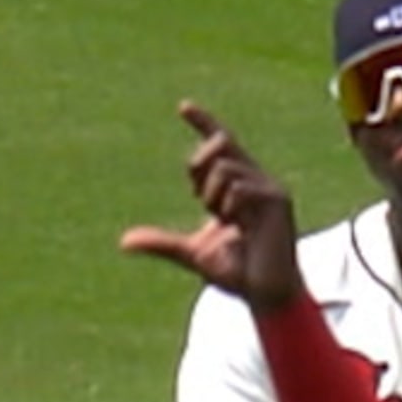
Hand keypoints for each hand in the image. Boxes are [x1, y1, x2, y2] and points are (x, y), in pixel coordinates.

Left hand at [119, 103, 307, 308]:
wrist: (264, 294)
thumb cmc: (236, 273)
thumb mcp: (190, 253)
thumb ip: (162, 244)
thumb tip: (124, 243)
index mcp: (237, 186)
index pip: (221, 144)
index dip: (203, 123)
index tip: (183, 107)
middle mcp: (255, 180)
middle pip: (220, 143)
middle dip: (198, 165)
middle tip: (197, 199)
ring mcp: (269, 189)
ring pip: (225, 167)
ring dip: (211, 194)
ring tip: (223, 220)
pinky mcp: (278, 201)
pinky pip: (240, 187)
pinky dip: (229, 205)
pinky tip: (237, 225)